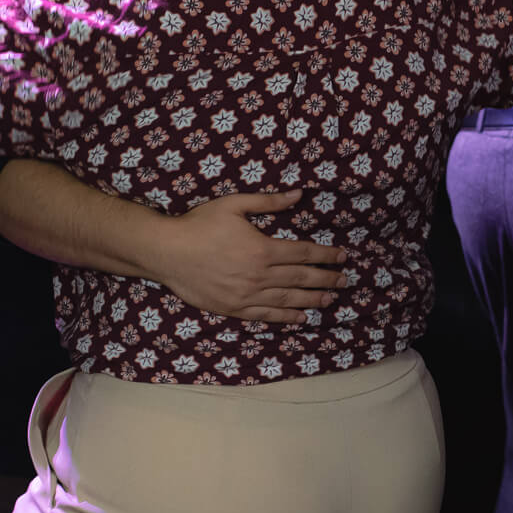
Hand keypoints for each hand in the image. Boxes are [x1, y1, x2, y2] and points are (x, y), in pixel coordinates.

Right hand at [161, 189, 348, 322]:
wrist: (167, 252)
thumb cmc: (199, 224)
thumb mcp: (234, 205)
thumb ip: (269, 202)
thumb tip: (299, 195)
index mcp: (262, 249)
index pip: (303, 253)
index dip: (326, 255)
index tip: (342, 257)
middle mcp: (259, 275)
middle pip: (301, 279)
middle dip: (326, 279)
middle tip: (345, 280)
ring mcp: (247, 295)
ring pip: (288, 300)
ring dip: (313, 300)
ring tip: (331, 299)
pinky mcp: (234, 308)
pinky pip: (266, 316)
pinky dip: (286, 318)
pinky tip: (301, 317)